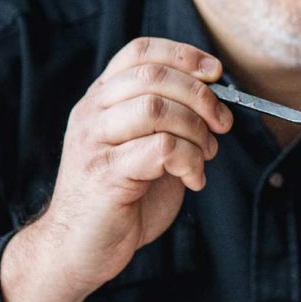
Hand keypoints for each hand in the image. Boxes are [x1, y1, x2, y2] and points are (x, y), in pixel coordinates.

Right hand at [2, 37, 230, 301]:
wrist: (79, 250)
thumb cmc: (120, 199)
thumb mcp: (145, 147)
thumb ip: (169, 121)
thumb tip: (217, 101)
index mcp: (101, 100)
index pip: (139, 51)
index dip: (183, 54)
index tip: (216, 72)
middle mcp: (92, 114)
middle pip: (153, 75)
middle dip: (201, 96)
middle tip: (221, 124)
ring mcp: (94, 142)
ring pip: (156, 108)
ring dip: (196, 130)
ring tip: (204, 155)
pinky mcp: (105, 173)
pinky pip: (161, 149)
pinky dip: (190, 161)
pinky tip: (193, 180)